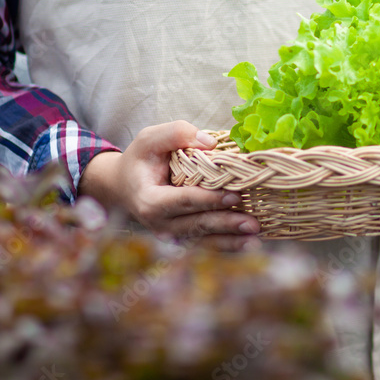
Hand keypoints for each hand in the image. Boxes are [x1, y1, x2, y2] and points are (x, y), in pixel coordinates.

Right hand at [78, 121, 259, 250]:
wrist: (124, 186)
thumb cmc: (140, 160)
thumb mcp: (150, 139)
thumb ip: (178, 134)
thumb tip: (211, 143)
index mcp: (149, 200)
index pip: (184, 200)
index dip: (210, 199)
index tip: (235, 196)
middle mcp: (159, 223)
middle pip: (197, 224)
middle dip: (226, 224)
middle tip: (253, 223)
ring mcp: (170, 235)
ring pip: (203, 240)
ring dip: (231, 240)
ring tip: (255, 238)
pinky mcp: (181, 239)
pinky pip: (205, 245)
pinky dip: (227, 245)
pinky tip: (249, 244)